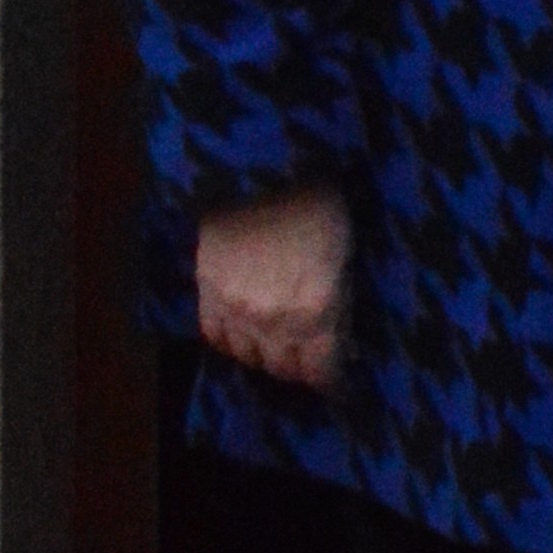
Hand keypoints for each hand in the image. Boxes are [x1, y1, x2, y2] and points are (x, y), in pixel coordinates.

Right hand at [196, 182, 349, 391]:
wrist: (262, 167)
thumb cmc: (320, 203)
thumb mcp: (345, 254)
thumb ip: (340, 302)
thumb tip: (340, 339)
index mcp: (316, 312)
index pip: (323, 372)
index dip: (333, 382)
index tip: (340, 385)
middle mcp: (273, 323)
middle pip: (284, 370)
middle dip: (301, 369)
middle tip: (310, 360)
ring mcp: (235, 311)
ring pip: (248, 358)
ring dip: (266, 356)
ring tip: (278, 345)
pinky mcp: (206, 294)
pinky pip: (215, 338)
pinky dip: (231, 341)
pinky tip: (244, 333)